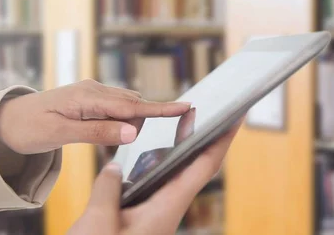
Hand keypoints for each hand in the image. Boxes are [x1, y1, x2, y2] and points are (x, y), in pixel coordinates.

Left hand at [0, 79, 190, 153]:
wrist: (8, 121)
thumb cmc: (30, 127)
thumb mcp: (61, 133)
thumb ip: (98, 132)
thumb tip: (132, 132)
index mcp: (88, 96)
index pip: (131, 105)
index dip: (160, 108)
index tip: (185, 107)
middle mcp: (94, 90)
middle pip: (133, 106)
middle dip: (137, 123)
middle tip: (115, 142)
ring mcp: (94, 93)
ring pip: (127, 106)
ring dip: (127, 123)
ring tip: (101, 136)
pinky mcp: (92, 99)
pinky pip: (117, 108)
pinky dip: (119, 120)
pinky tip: (107, 130)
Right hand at [67, 119, 241, 234]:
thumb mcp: (97, 223)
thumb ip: (108, 189)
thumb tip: (115, 167)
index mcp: (168, 208)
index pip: (205, 166)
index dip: (222, 140)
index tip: (236, 118)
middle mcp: (169, 209)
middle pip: (197, 167)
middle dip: (208, 138)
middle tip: (212, 110)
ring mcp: (158, 215)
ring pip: (177, 176)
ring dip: (183, 149)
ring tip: (185, 123)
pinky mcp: (144, 220)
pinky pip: (157, 186)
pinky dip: (157, 166)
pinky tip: (147, 155)